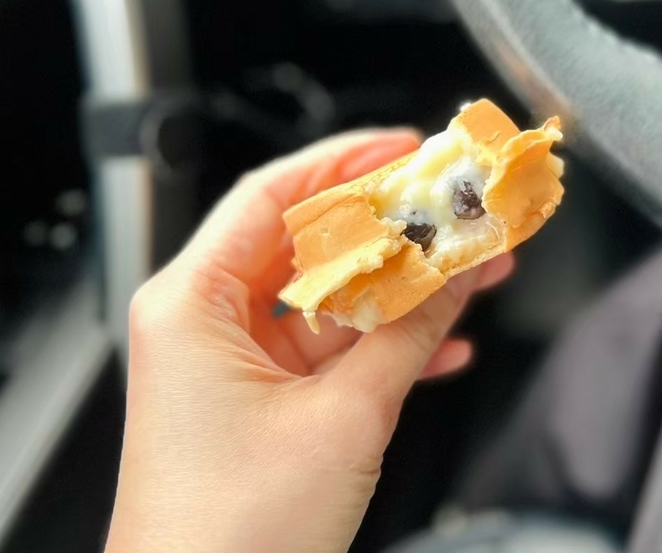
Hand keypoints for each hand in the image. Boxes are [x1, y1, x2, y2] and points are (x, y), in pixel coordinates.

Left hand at [105, 129, 514, 552]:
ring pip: (325, 297)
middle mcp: (201, 323)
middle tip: (451, 204)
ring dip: (397, 286)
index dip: (346, 163)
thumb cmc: (228, 539)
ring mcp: (230, 364)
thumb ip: (407, 333)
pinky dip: (381, 342)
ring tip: (470, 264)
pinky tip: (444, 340)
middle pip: (306, 242)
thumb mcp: (342, 418)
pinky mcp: (256, 402)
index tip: (406, 147)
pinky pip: (325, 349)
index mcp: (191, 304)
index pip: (275, 196)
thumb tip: (457, 270)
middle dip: (388, 227)